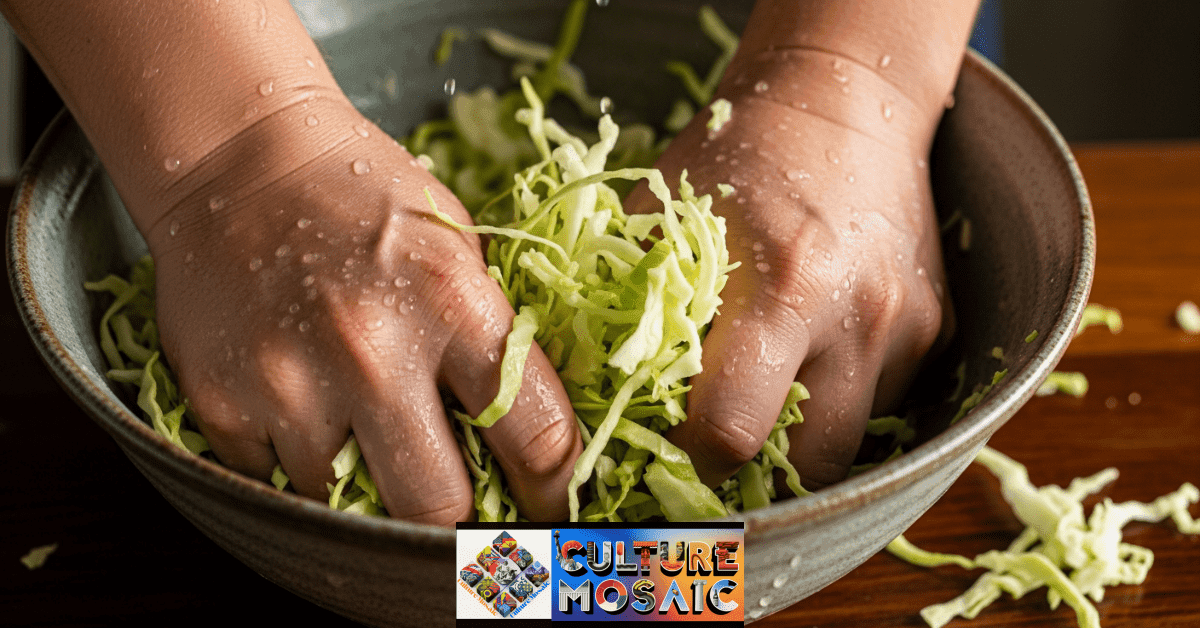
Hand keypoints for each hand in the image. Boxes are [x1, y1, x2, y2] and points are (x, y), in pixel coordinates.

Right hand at [145, 97, 581, 522]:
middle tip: (466, 521)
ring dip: (364, 487)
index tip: (549, 510)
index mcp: (453, 303)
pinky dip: (297, 465)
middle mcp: (373, 353)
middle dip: (458, 527)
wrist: (238, 158)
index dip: (552, 491)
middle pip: (436, 510)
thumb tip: (532, 439)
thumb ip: (490, 337)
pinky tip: (303, 410)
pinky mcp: (221, 404)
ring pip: (345, 504)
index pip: (535, 437)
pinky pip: (274, 481)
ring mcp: (289, 385)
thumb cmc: (363, 198)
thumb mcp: (458, 244)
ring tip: (364, 437)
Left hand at [628, 46, 954, 490]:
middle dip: (757, 472)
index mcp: (783, 287)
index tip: (666, 460)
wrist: (843, 102)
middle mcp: (858, 318)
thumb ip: (626, 303)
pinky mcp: (938, 330)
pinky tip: (813, 359)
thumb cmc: (737, 156)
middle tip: (715, 450)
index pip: (733, 430)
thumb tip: (586, 394)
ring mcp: (907, 329)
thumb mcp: (663, 215)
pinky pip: (886, 404)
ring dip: (804, 442)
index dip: (690, 462)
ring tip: (764, 403)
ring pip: (854, 443)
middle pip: (808, 464)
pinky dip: (842, 401)